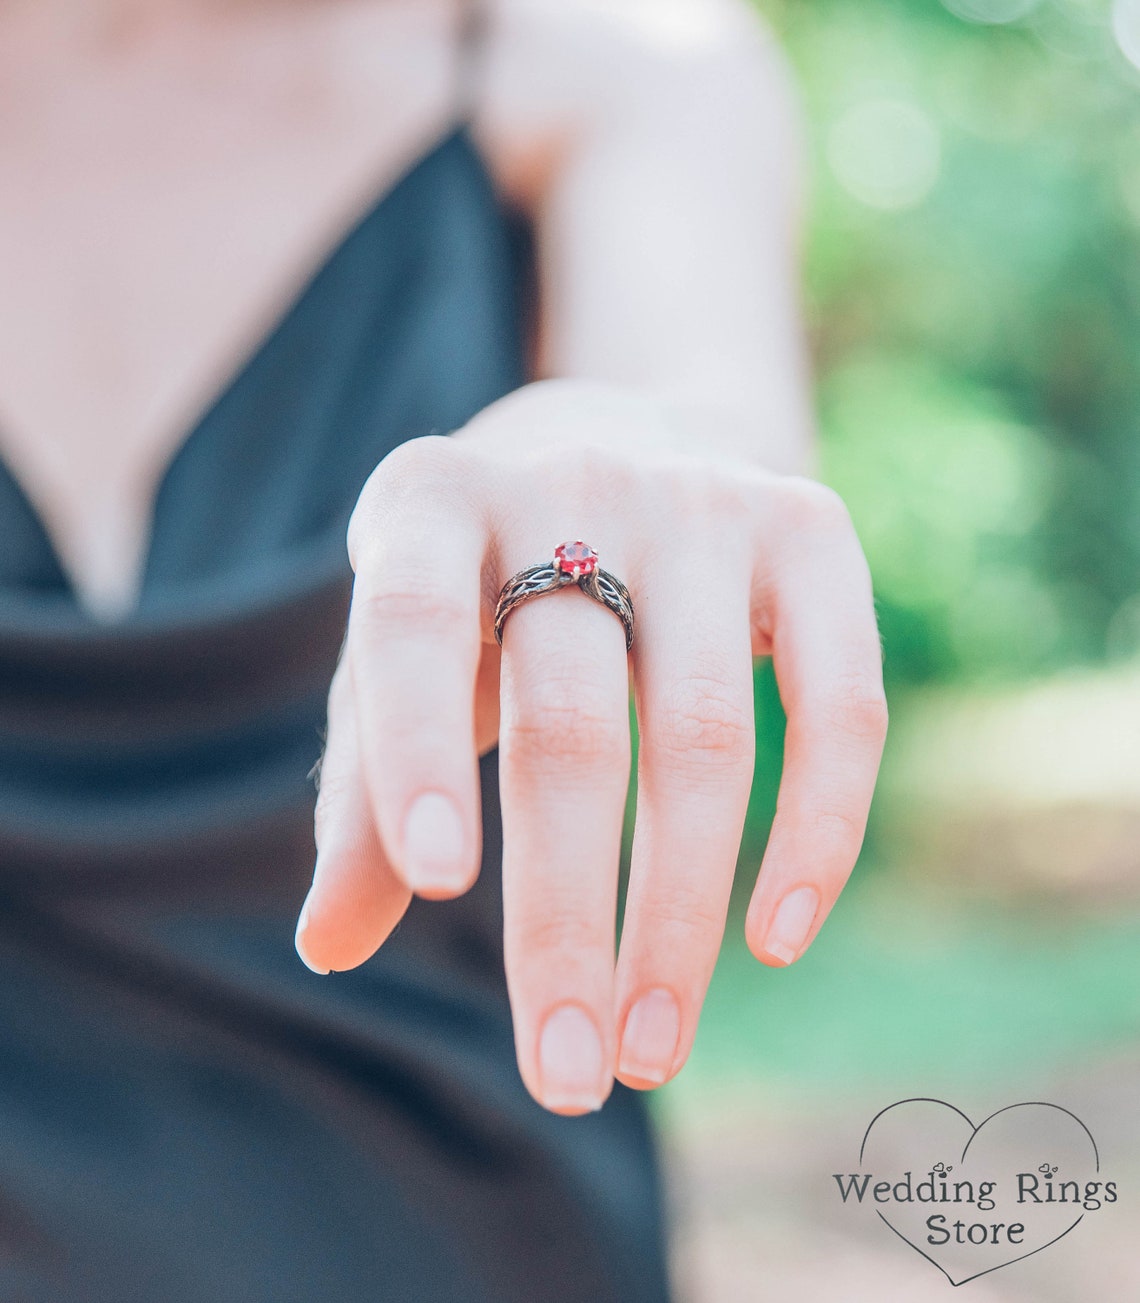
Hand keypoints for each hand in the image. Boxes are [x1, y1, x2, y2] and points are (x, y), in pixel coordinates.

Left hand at [294, 379, 886, 1114]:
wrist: (614, 443)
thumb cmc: (483, 594)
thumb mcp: (402, 667)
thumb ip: (365, 792)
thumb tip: (327, 945)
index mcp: (431, 503)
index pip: (414, 628)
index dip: (419, 752)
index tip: (442, 891)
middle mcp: (569, 480)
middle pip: (570, 721)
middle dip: (566, 916)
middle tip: (566, 1073)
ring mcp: (701, 499)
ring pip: (707, 735)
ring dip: (681, 917)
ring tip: (651, 1050)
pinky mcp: (811, 524)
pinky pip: (841, 700)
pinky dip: (817, 830)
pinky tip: (775, 938)